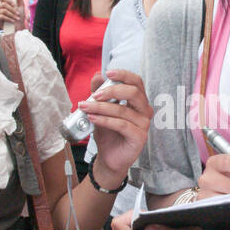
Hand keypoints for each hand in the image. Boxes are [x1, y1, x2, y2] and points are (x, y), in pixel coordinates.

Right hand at [0, 0, 21, 28]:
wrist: (18, 28)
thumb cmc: (19, 17)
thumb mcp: (21, 5)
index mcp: (4, 3)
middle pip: (3, 3)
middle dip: (12, 8)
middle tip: (18, 13)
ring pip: (3, 10)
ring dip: (12, 14)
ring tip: (17, 18)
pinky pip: (2, 16)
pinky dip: (9, 18)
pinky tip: (13, 21)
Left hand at [81, 68, 152, 183]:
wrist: (108, 157)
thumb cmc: (108, 133)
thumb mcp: (100, 110)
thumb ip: (99, 93)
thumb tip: (97, 75)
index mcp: (138, 101)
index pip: (136, 82)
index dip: (123, 75)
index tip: (108, 72)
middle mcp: (144, 111)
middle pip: (133, 92)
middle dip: (111, 91)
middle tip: (94, 95)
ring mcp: (144, 124)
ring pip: (123, 110)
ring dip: (101, 107)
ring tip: (85, 108)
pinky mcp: (139, 137)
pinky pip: (121, 125)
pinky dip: (105, 120)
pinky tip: (93, 119)